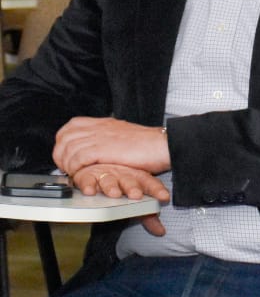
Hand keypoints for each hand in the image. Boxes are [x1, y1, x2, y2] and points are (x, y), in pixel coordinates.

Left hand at [53, 118, 169, 176]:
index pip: (71, 126)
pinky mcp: (102, 149)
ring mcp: (99, 137)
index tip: (68, 154)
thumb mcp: (125, 135)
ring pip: (68, 148)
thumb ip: (109, 138)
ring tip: (74, 173)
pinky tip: (81, 174)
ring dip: (67, 163)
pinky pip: (77, 158)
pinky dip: (75, 168)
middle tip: (67, 167)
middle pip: (64, 137)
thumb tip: (98, 148)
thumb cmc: (149, 145)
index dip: (64, 141)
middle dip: (61, 154)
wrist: (162, 145)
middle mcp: (99, 127)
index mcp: (104, 122)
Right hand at [71, 164, 168, 236]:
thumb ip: (147, 216)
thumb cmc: (118, 188)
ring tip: (114, 194)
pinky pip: (87, 180)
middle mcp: (122, 176)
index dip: (157, 190)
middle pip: (129, 181)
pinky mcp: (88, 176)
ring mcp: (105, 175)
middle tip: (136, 195)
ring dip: (111, 187)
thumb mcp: (134, 202)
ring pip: (109, 180)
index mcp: (137, 179)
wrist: (94, 171)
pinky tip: (90, 192)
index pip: (150, 184)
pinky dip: (88, 185)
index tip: (164, 197)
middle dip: (133, 188)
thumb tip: (161, 232)